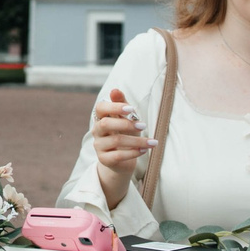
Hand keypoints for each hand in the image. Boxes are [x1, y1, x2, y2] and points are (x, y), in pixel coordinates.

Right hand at [90, 88, 153, 204]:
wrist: (123, 160)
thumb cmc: (125, 133)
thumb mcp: (126, 118)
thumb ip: (121, 104)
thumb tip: (115, 90)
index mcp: (101, 117)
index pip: (100, 108)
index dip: (114, 107)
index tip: (131, 109)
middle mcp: (97, 131)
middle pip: (106, 124)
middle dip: (126, 124)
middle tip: (144, 126)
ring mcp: (99, 146)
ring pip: (116, 141)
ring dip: (137, 141)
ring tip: (152, 142)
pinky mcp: (104, 160)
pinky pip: (118, 155)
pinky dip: (134, 152)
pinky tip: (145, 150)